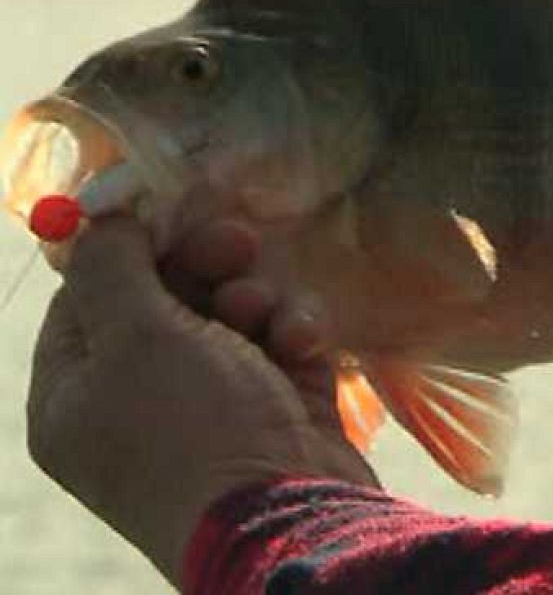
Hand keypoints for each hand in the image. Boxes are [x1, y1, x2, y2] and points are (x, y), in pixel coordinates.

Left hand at [26, 218, 373, 584]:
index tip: (169, 207)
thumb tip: (99, 218)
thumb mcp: (134, 337)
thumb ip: (112, 267)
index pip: (88, 298)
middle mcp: (138, 402)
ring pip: (232, 314)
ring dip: (257, 299)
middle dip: (204, 266)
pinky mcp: (278, 406)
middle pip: (166, 300)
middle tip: (236, 242)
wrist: (288, 515)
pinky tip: (305, 343)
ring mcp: (213, 407)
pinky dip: (294, 333)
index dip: (130, 250)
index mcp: (77, 396)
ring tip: (268, 314)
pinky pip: (281, 343)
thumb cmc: (191, 427)